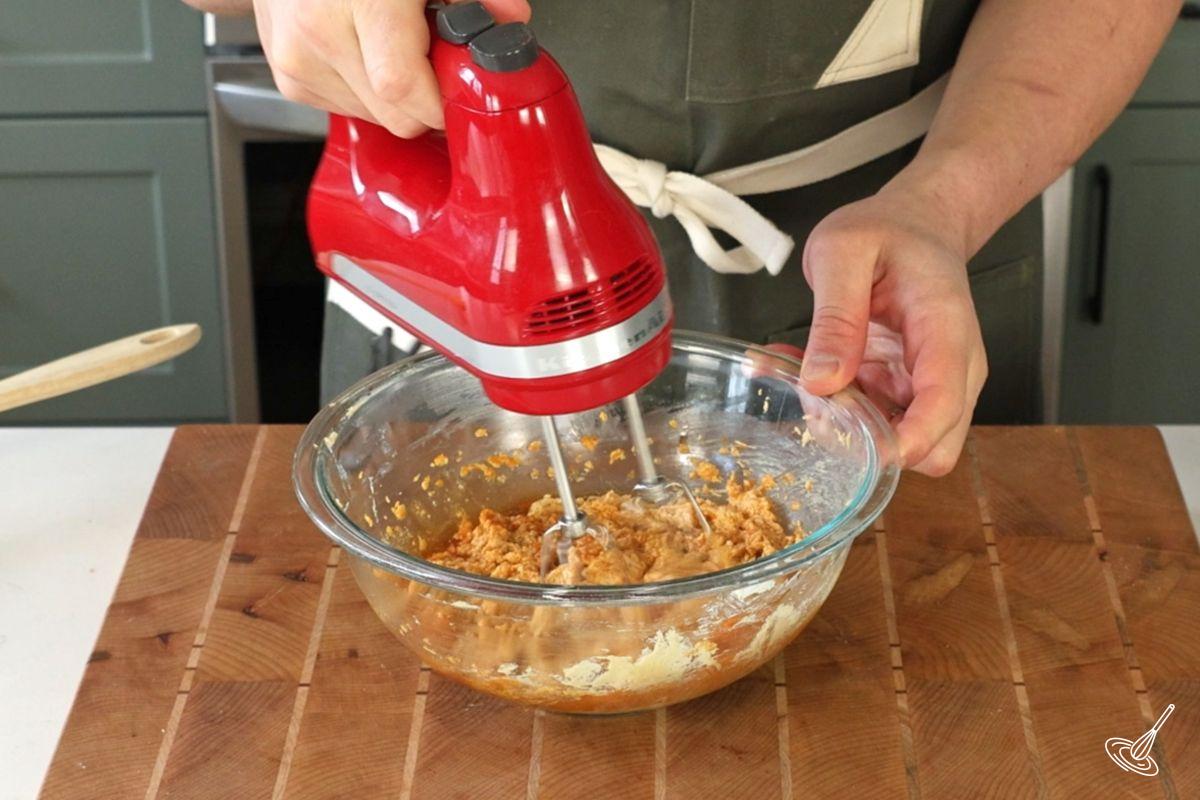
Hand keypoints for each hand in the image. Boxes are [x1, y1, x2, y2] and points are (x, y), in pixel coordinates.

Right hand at [254, 0, 530, 137]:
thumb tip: (510, 18)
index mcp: (359, 2)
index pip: (403, 89)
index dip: (441, 100)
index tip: (461, 88)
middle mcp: (318, 33)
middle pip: (394, 115)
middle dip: (425, 98)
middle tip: (433, 57)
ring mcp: (297, 59)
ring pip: (374, 117)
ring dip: (395, 95)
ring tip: (393, 42)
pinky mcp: (289, 76)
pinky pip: (347, 108)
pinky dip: (367, 89)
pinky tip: (366, 49)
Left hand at [794, 183, 986, 476]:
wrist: (914, 224)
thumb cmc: (885, 231)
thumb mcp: (842, 253)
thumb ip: (834, 317)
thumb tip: (823, 381)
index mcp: (945, 329)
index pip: (942, 406)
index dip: (904, 442)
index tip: (856, 448)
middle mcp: (952, 367)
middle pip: (934, 445)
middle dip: (874, 444)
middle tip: (819, 404)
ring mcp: (930, 383)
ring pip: (903, 444)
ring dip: (850, 429)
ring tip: (805, 382)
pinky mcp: (905, 389)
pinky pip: (879, 424)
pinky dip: (841, 413)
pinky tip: (809, 375)